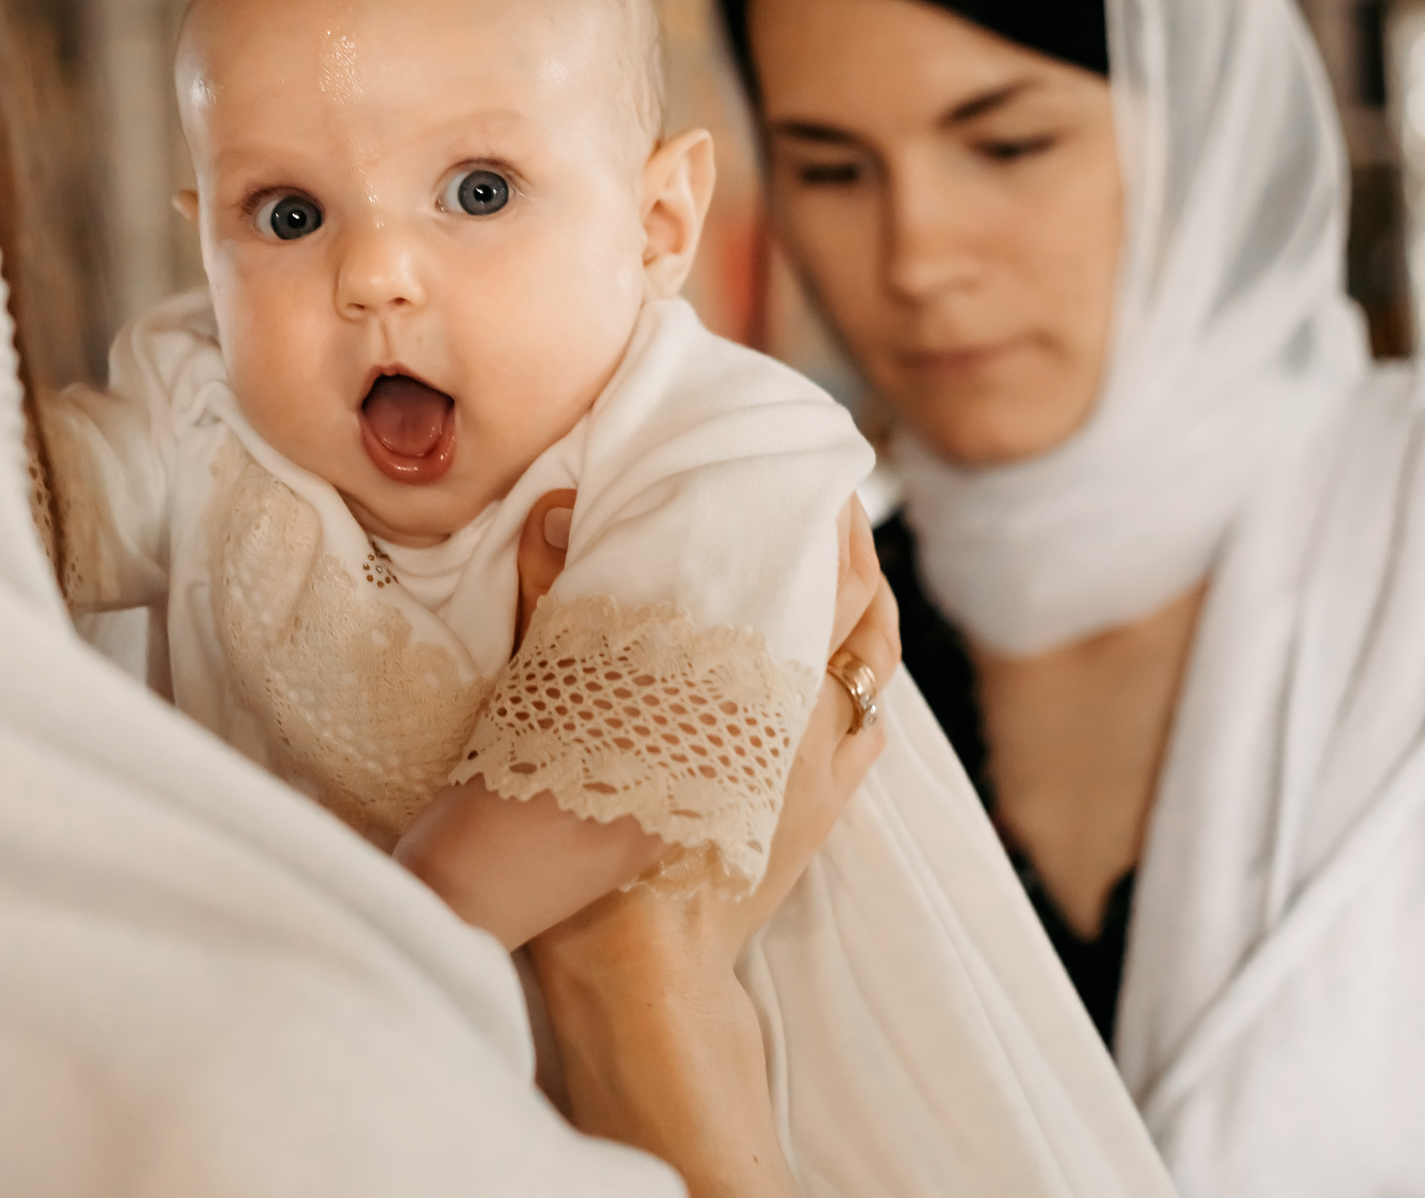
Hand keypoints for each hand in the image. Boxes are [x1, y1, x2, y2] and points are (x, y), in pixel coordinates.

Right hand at [513, 491, 900, 935]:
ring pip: (875, 664)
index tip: (811, 466)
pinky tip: (848, 665)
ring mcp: (821, 762)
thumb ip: (553, 599)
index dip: (822, 513)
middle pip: (858, 604)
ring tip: (852, 567)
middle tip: (833, 498)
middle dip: (851, 546)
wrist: (636, 959)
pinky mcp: (824, 808)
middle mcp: (796, 707)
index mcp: (737, 669)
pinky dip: (865, 681)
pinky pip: (870, 728)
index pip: (812, 568)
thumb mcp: (549, 701)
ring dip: (869, 609)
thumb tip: (557, 510)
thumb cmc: (574, 827)